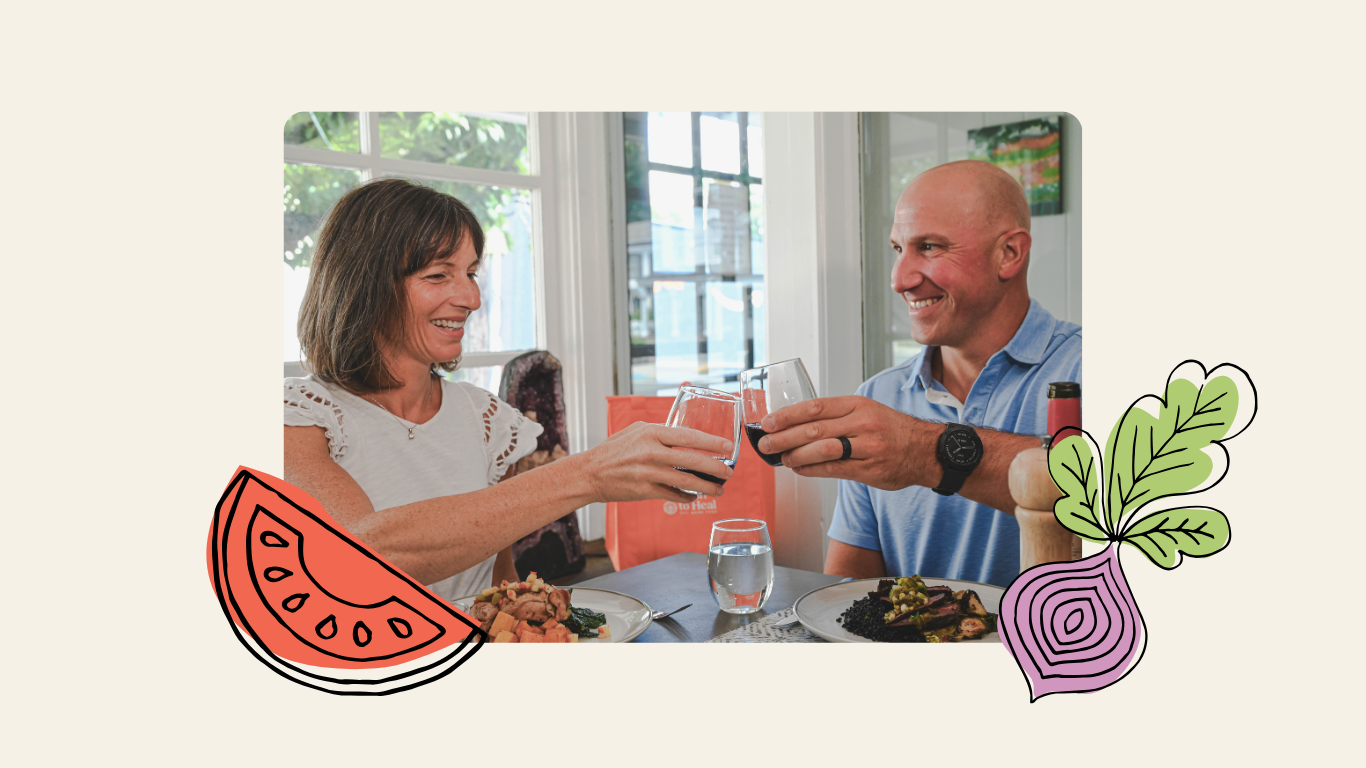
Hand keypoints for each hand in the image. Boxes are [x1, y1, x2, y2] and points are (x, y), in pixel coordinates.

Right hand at [582, 422, 734, 502]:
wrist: (589, 473)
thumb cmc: (613, 450)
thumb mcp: (635, 431)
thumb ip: (659, 431)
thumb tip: (684, 433)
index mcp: (651, 433)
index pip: (689, 436)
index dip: (712, 442)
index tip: (728, 447)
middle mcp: (651, 452)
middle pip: (693, 460)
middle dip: (716, 467)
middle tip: (730, 472)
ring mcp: (649, 473)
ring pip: (686, 481)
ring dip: (707, 486)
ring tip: (719, 489)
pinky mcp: (645, 491)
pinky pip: (673, 495)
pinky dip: (686, 497)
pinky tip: (694, 496)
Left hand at [758, 396, 932, 490]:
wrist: (925, 450)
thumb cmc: (890, 430)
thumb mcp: (865, 410)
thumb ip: (835, 415)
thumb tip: (795, 423)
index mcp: (857, 405)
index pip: (815, 407)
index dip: (788, 415)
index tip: (768, 422)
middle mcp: (862, 423)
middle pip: (814, 429)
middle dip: (784, 437)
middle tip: (765, 443)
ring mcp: (867, 447)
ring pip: (822, 450)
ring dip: (796, 455)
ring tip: (781, 458)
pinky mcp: (870, 469)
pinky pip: (833, 469)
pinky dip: (812, 470)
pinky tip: (799, 469)